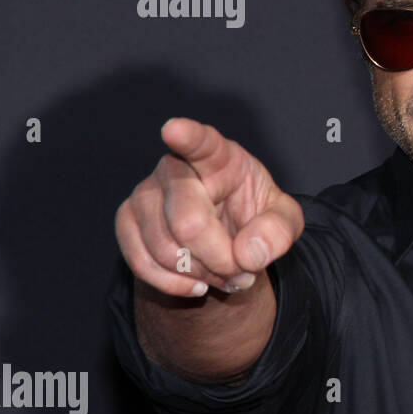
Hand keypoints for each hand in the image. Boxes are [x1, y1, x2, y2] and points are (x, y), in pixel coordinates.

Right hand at [115, 117, 304, 297]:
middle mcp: (175, 168)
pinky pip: (142, 262)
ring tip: (224, 274)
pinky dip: (174, 284)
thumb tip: (248, 254)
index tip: (173, 129)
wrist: (226, 239)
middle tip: (242, 270)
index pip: (202, 143)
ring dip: (201, 274)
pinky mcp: (127, 221)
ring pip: (165, 248)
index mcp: (219, 157)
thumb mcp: (284, 220)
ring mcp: (145, 193)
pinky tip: (197, 283)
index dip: (187, 136)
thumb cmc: (256, 217)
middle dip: (220, 259)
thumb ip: (279, 231)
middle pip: (188, 222)